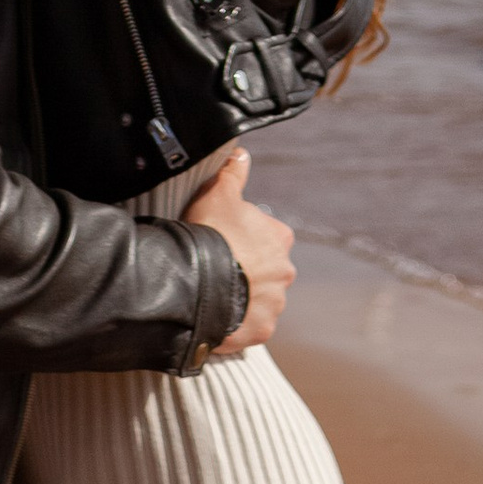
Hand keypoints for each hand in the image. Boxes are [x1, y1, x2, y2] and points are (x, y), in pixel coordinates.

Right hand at [185, 147, 294, 356]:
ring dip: (243, 298)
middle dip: (247, 271)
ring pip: (259, 299)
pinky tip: (218, 316)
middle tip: (217, 269)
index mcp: (280, 238)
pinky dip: (238, 323)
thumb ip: (232, 173)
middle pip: (265, 270)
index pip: (267, 236)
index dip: (244, 239)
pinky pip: (250, 326)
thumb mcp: (217, 192)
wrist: (196, 283)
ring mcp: (275, 304)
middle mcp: (285, 271)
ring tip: (215, 294)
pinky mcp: (261, 330)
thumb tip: (241, 153)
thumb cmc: (210, 233)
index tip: (224, 242)